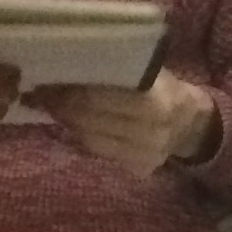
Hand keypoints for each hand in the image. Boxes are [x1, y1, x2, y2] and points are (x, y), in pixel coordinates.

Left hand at [24, 68, 217, 175]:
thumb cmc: (164, 88)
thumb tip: (70, 63)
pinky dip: (84, 137)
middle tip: (40, 95)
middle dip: (62, 107)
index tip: (46, 83)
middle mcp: (151, 133)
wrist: (191, 123)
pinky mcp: (138, 168)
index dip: (70, 92)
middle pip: (91, 121)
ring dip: (68, 123)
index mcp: (156, 103)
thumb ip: (118, 72)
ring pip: (91, 139)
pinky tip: (76, 124)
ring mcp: (145, 155)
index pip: (100, 99)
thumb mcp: (149, 73)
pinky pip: (100, 152)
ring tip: (54, 108)